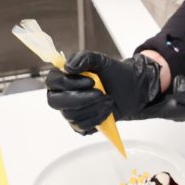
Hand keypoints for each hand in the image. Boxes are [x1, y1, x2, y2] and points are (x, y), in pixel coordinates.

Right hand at [45, 51, 163, 133]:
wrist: (131, 89)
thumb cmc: (113, 73)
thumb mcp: (101, 60)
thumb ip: (84, 58)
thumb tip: (67, 67)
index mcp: (63, 78)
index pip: (52, 81)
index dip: (69, 83)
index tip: (91, 81)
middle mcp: (62, 96)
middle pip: (56, 102)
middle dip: (82, 98)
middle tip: (101, 93)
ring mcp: (70, 112)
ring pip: (71, 115)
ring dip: (94, 107)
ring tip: (108, 99)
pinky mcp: (80, 125)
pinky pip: (82, 126)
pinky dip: (97, 117)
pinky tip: (107, 110)